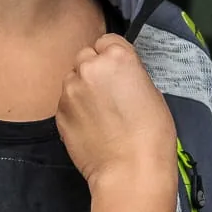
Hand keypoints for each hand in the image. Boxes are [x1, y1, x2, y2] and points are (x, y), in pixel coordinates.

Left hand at [57, 34, 176, 189]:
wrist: (130, 170)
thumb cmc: (152, 134)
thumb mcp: (152, 92)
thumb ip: (130, 75)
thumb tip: (119, 77)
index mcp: (118, 57)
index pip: (106, 40)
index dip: (113, 57)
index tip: (118, 72)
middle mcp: (89, 67)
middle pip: (85, 57)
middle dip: (94, 70)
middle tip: (108, 94)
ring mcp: (70, 90)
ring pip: (73, 79)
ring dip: (82, 89)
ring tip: (99, 114)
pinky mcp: (59, 113)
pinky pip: (65, 102)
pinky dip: (75, 110)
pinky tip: (90, 127)